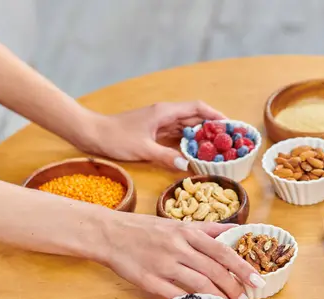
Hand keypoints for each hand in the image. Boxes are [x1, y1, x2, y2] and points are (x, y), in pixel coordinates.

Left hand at [81, 101, 225, 169]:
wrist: (92, 133)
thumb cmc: (116, 137)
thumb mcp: (143, 149)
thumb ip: (166, 156)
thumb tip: (188, 166)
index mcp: (165, 112)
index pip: (198, 108)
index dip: (216, 115)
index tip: (231, 125)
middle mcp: (165, 114)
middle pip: (195, 117)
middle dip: (212, 127)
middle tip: (229, 140)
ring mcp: (159, 123)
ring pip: (186, 127)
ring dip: (200, 136)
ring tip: (216, 148)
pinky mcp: (153, 131)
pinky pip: (176, 135)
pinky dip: (187, 142)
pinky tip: (194, 152)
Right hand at [98, 212, 265, 298]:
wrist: (109, 234)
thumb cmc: (144, 229)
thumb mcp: (176, 223)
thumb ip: (204, 229)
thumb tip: (233, 230)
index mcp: (186, 232)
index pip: (221, 250)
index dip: (242, 266)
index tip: (257, 279)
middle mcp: (178, 247)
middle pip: (214, 269)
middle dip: (235, 286)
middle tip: (247, 298)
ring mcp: (163, 265)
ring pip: (198, 284)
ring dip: (218, 297)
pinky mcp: (149, 281)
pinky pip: (174, 295)